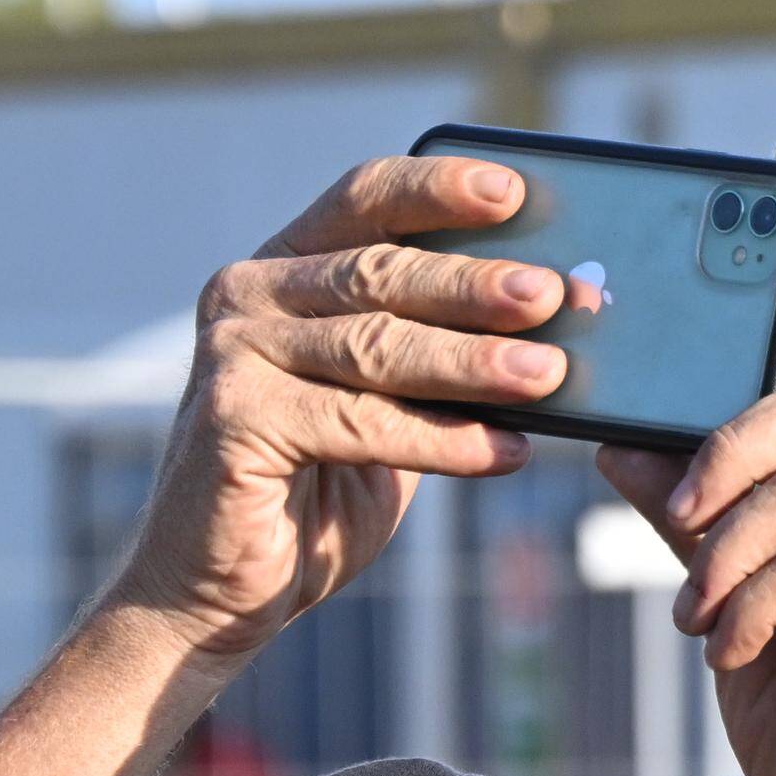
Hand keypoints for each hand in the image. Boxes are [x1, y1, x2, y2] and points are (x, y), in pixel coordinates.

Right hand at [99, 155, 569, 666]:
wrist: (219, 588)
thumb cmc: (319, 486)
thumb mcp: (390, 405)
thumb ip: (442, 356)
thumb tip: (556, 327)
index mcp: (287, 267)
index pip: (365, 199)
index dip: (438, 187)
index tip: (515, 191)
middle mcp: (247, 293)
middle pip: (379, 271)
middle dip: (474, 283)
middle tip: (552, 296)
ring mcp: (232, 354)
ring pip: (373, 345)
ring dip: (471, 361)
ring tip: (548, 376)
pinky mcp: (233, 421)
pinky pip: (358, 422)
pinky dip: (442, 440)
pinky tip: (507, 454)